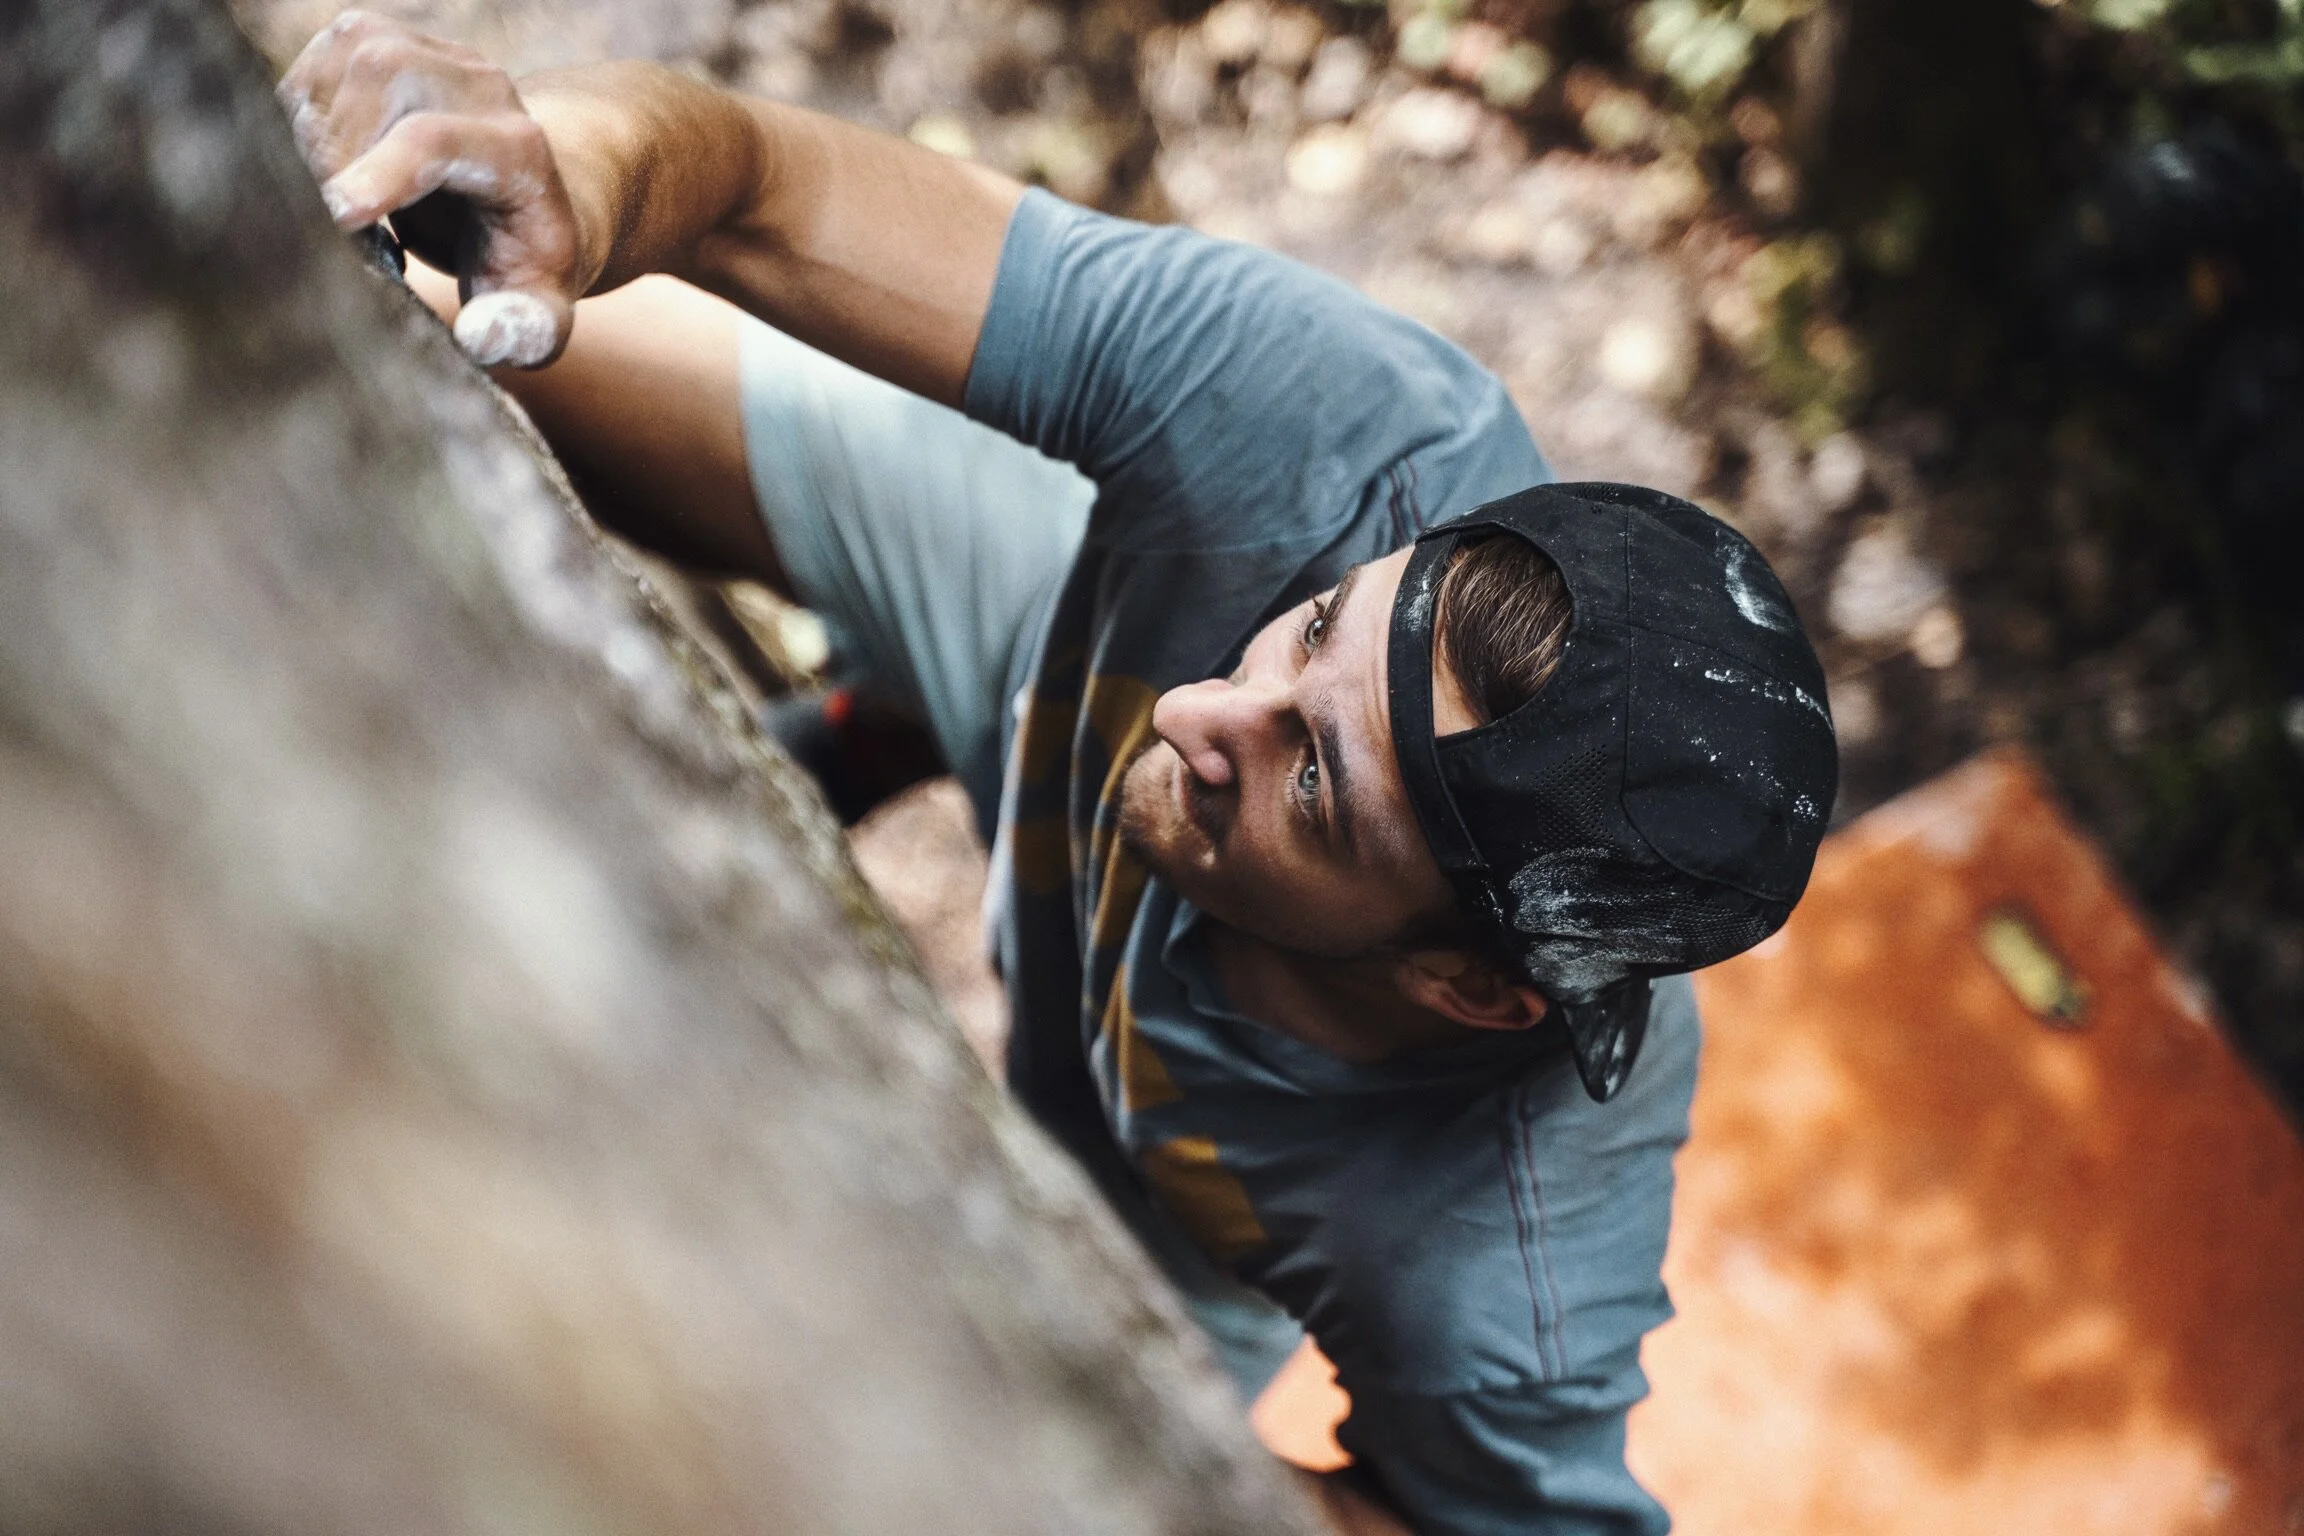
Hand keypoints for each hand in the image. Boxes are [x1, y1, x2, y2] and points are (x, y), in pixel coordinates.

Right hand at [278, 10, 588, 366]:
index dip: (376, 174)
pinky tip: (317, 173)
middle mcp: (482, 86)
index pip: (436, 141)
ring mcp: (431, 53)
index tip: (333, 218)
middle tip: (320, 228)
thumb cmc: (523, 267)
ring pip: (341, 65)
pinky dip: (294, 119)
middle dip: (331, 155)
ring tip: (327, 205)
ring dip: (309, 135)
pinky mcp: (381, 40)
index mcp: (520, 151)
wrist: (524, 200)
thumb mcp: (540, 312)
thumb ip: (524, 329)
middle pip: (380, 83)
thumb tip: (482, 336)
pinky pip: (314, 63)